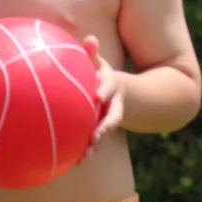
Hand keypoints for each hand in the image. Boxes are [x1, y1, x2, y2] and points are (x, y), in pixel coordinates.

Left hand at [82, 37, 124, 156]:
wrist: (124, 93)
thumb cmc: (100, 75)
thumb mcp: (99, 63)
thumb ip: (92, 53)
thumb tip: (90, 39)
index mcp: (111, 85)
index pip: (109, 86)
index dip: (105, 90)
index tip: (99, 96)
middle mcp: (114, 104)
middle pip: (113, 116)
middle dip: (105, 127)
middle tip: (95, 136)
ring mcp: (111, 118)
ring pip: (106, 132)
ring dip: (98, 144)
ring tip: (86, 155)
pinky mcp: (104, 129)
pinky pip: (98, 142)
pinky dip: (89, 151)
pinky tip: (77, 162)